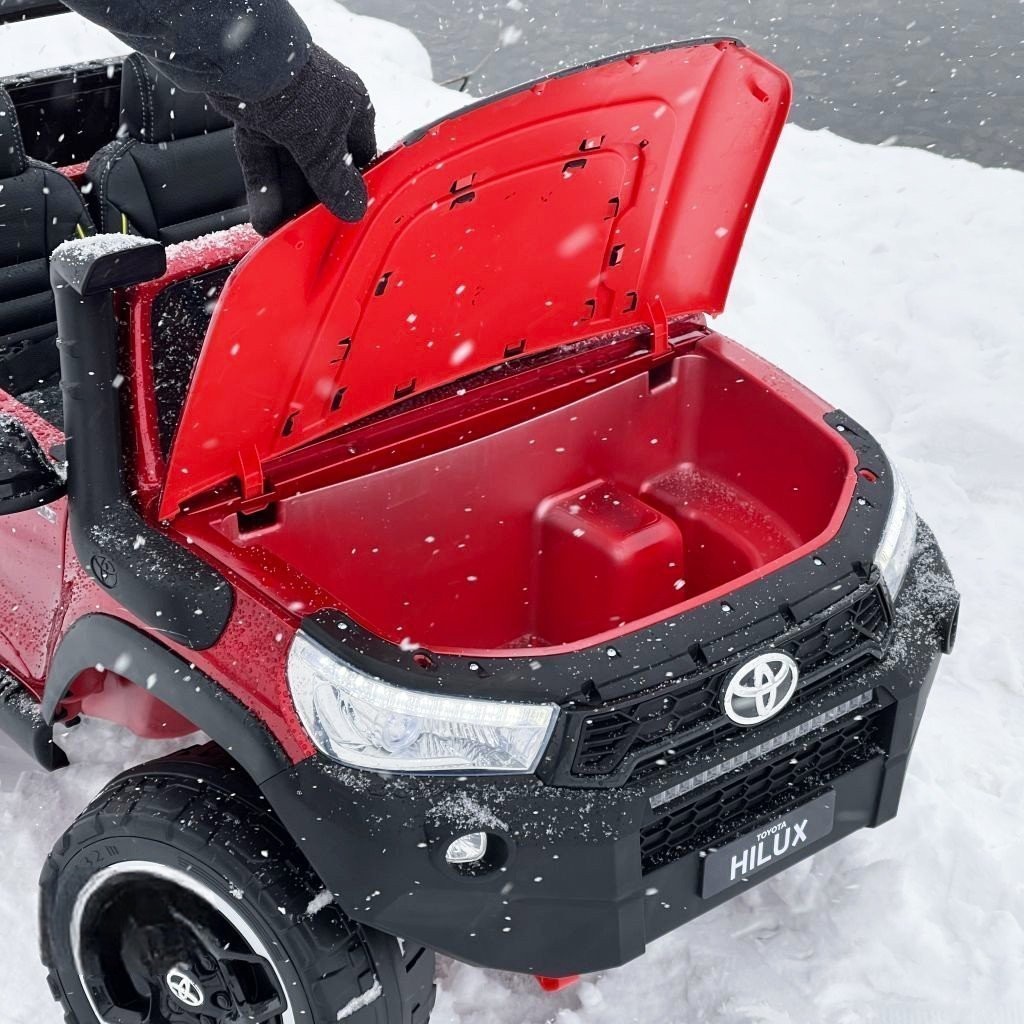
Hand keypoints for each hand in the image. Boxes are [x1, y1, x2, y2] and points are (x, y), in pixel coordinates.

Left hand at [211, 45, 376, 235]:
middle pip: (321, 169)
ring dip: (286, 203)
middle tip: (312, 232)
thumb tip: (354, 210)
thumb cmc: (292, 85)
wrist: (235, 52)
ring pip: (290, 168)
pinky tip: (265, 220)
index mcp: (352, 107)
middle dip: (313, 203)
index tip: (348, 217)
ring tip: (284, 234)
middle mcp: (322, 110)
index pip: (360, 158)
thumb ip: (335, 181)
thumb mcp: (321, 143)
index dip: (353, 189)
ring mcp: (287, 114)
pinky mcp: (256, 118)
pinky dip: (264, 190)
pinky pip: (264, 162)